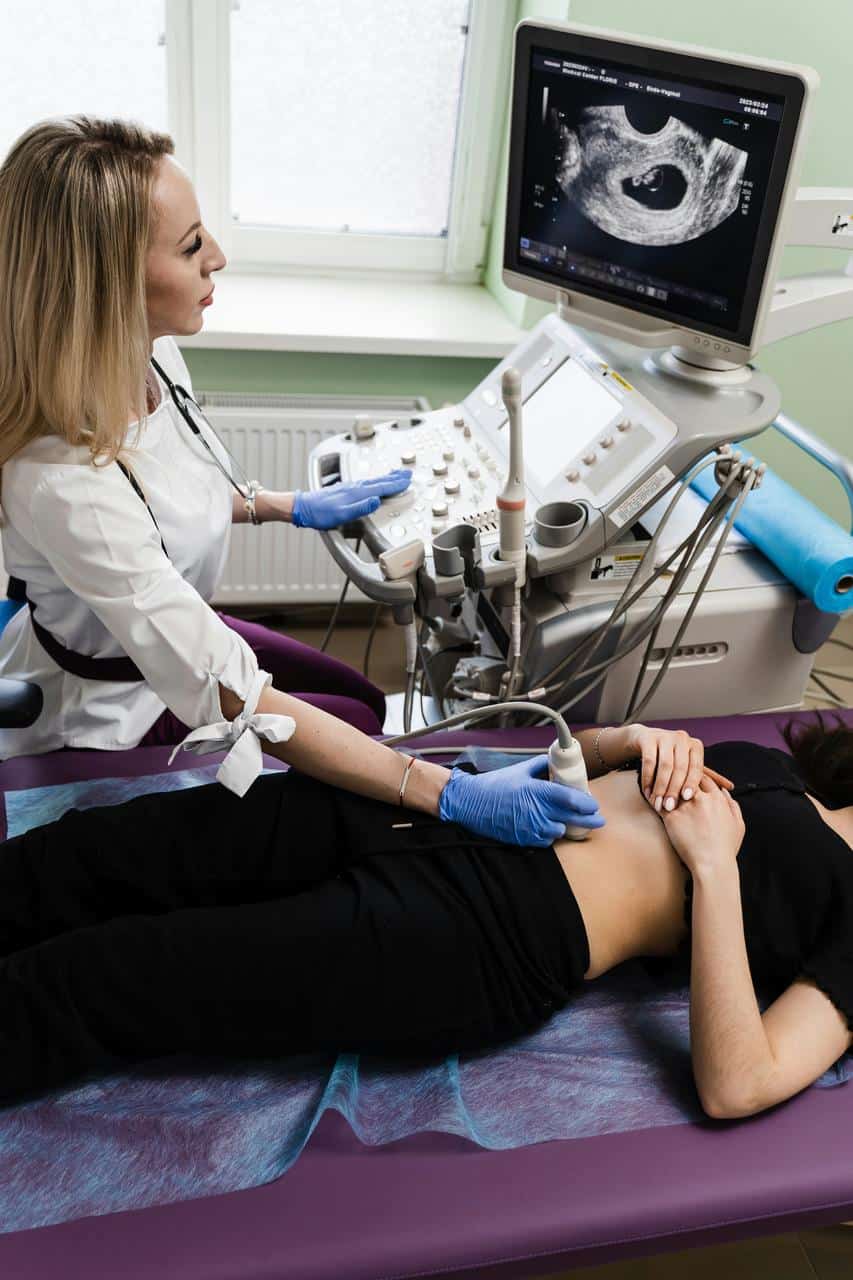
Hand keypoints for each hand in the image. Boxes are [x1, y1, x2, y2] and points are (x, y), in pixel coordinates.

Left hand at [291, 470, 411, 529]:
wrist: (304, 507)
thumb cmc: (320, 513)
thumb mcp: (342, 515)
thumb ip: (360, 508)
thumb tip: (376, 501)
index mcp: (357, 493)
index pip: (381, 487)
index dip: (395, 485)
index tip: (407, 481)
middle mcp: (355, 487)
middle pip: (379, 481)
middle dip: (394, 478)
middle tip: (406, 474)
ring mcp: (350, 487)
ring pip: (373, 480)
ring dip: (386, 478)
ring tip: (395, 475)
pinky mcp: (345, 489)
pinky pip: (366, 482)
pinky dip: (375, 481)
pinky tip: (374, 483)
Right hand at [438, 755, 604, 847]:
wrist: (470, 803)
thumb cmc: (494, 785)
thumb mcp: (520, 770)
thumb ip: (541, 766)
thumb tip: (556, 762)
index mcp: (537, 791)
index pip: (570, 799)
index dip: (586, 803)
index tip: (593, 803)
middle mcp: (536, 811)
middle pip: (571, 818)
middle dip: (588, 820)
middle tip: (598, 820)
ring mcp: (530, 828)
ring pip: (559, 832)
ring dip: (566, 826)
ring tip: (570, 821)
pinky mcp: (523, 839)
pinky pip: (546, 841)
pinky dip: (550, 835)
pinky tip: (550, 827)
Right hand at [617, 723, 732, 812]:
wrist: (643, 740)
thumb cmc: (670, 757)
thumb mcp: (688, 765)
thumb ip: (706, 776)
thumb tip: (730, 788)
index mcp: (695, 746)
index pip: (697, 767)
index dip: (692, 783)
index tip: (686, 799)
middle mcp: (682, 738)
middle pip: (680, 767)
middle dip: (674, 789)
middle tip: (669, 806)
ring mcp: (664, 736)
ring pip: (665, 765)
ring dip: (660, 787)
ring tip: (657, 802)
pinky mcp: (648, 738)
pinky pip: (649, 761)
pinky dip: (647, 778)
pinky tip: (647, 791)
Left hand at [661, 774, 744, 874]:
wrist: (713, 864)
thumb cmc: (725, 848)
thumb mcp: (738, 825)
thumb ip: (732, 805)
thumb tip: (725, 792)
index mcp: (717, 798)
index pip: (703, 776)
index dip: (694, 775)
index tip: (687, 776)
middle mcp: (701, 799)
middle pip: (685, 778)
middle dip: (678, 775)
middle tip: (670, 773)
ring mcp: (685, 807)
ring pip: (671, 786)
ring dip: (664, 783)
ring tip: (656, 780)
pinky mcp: (672, 818)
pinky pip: (659, 802)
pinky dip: (653, 796)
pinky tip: (649, 793)